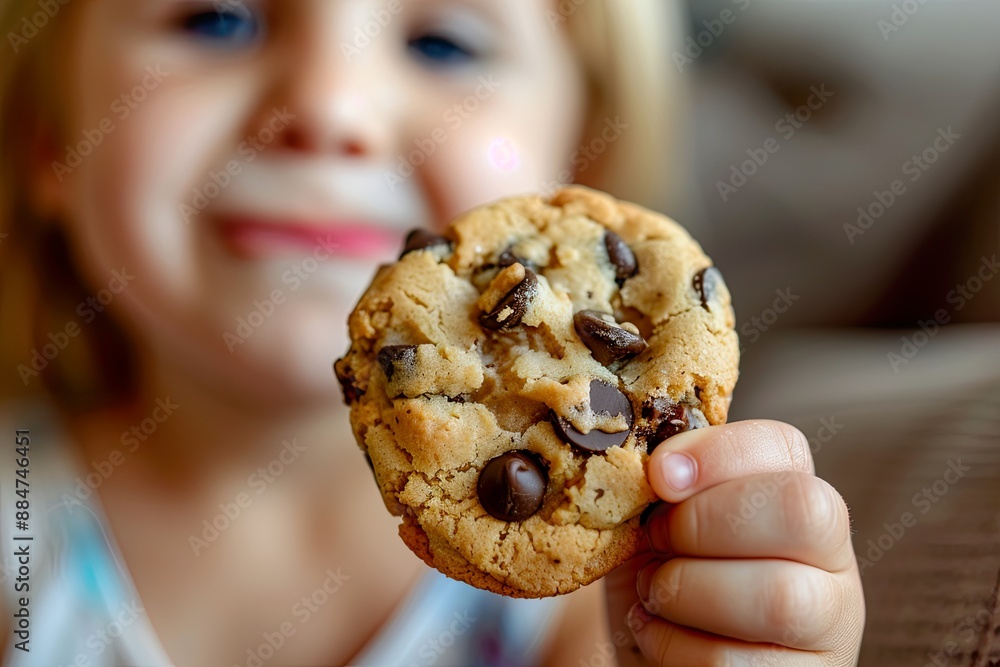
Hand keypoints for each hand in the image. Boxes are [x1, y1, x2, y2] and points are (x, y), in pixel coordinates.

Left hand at [605, 420, 864, 665]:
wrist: (654, 654)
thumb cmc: (660, 573)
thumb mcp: (657, 518)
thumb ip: (665, 484)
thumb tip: (653, 463)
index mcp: (795, 496)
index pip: (784, 446)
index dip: (718, 452)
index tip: (657, 474)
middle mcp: (829, 558)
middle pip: (801, 510)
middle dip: (705, 521)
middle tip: (655, 539)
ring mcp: (827, 627)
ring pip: (780, 597)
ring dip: (687, 590)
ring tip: (652, 592)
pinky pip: (738, 663)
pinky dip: (674, 646)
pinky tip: (656, 633)